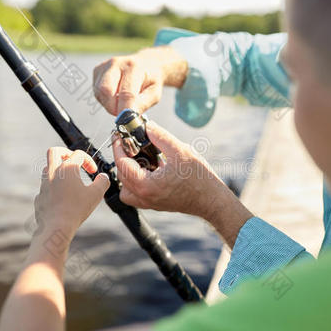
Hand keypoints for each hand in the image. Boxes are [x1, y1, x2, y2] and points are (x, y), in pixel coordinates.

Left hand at [33, 148, 109, 248]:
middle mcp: (52, 173)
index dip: (89, 160)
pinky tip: (63, 197)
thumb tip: (103, 177)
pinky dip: (54, 187)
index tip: (93, 172)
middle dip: (65, 153)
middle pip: (54, 151)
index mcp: (67, 168)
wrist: (56, 227)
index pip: (78, 154)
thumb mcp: (96, 194)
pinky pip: (46, 186)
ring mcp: (43, 184)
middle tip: (74, 161)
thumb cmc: (76, 210)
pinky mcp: (40, 196)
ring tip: (70, 180)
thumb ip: (103, 182)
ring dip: (59, 170)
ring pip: (48, 168)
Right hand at [93, 46, 187, 115]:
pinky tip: (115, 96)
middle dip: (113, 108)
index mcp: (134, 67)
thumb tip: (129, 118)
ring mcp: (104, 66)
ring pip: (99, 93)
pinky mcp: (97, 71)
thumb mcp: (154, 93)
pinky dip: (105, 99)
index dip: (125, 111)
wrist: (146, 64)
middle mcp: (116, 63)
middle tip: (123, 113)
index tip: (128, 123)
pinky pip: (96, 92)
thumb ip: (142, 105)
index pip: (126, 93)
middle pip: (105, 90)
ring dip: (109, 104)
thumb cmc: (150, 80)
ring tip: (121, 102)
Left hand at [112, 122, 251, 245]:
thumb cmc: (199, 179)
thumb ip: (160, 137)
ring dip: (128, 171)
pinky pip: (135, 193)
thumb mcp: (180, 151)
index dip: (118, 146)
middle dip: (123, 156)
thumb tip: (147, 126)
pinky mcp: (154, 203)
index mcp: (146, 185)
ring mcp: (148, 202)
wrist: (212, 199)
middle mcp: (143, 197)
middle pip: (121, 174)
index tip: (119, 134)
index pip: (122, 163)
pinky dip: (135, 181)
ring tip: (140, 157)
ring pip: (125, 187)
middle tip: (130, 142)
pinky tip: (149, 169)